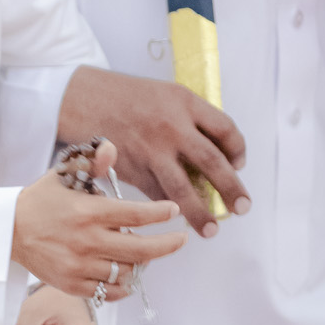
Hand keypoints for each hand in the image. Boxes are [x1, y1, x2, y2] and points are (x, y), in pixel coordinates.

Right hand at [11, 137, 185, 296]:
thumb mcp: (63, 174)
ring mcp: (79, 266)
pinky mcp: (71, 284)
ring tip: (148, 254)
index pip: (137, 213)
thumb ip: (91, 162)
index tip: (174, 211)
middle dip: (168, 245)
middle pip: (141, 249)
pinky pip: (109, 292)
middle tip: (180, 239)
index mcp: (88, 211)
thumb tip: (112, 147)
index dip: (161, 213)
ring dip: (143, 264)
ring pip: (127, 272)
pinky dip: (123, 286)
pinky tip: (128, 275)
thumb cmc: (41, 200)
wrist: (7, 231)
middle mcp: (86, 241)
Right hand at [58, 65, 249, 237]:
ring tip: (212, 229)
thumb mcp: (165, 94)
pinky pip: (155, 194)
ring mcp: (151, 150)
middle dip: (231, 188)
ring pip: (183, 188)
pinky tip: (173, 216)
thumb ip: (190, 118)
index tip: (239, 164)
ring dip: (200, 212)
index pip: (226, 129)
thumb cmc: (126, 96)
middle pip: (212, 162)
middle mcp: (171, 126)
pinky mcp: (131, 169)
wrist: (82, 99)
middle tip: (242, 206)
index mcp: (184, 102)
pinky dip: (166, 208)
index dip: (238, 150)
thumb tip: (218, 150)